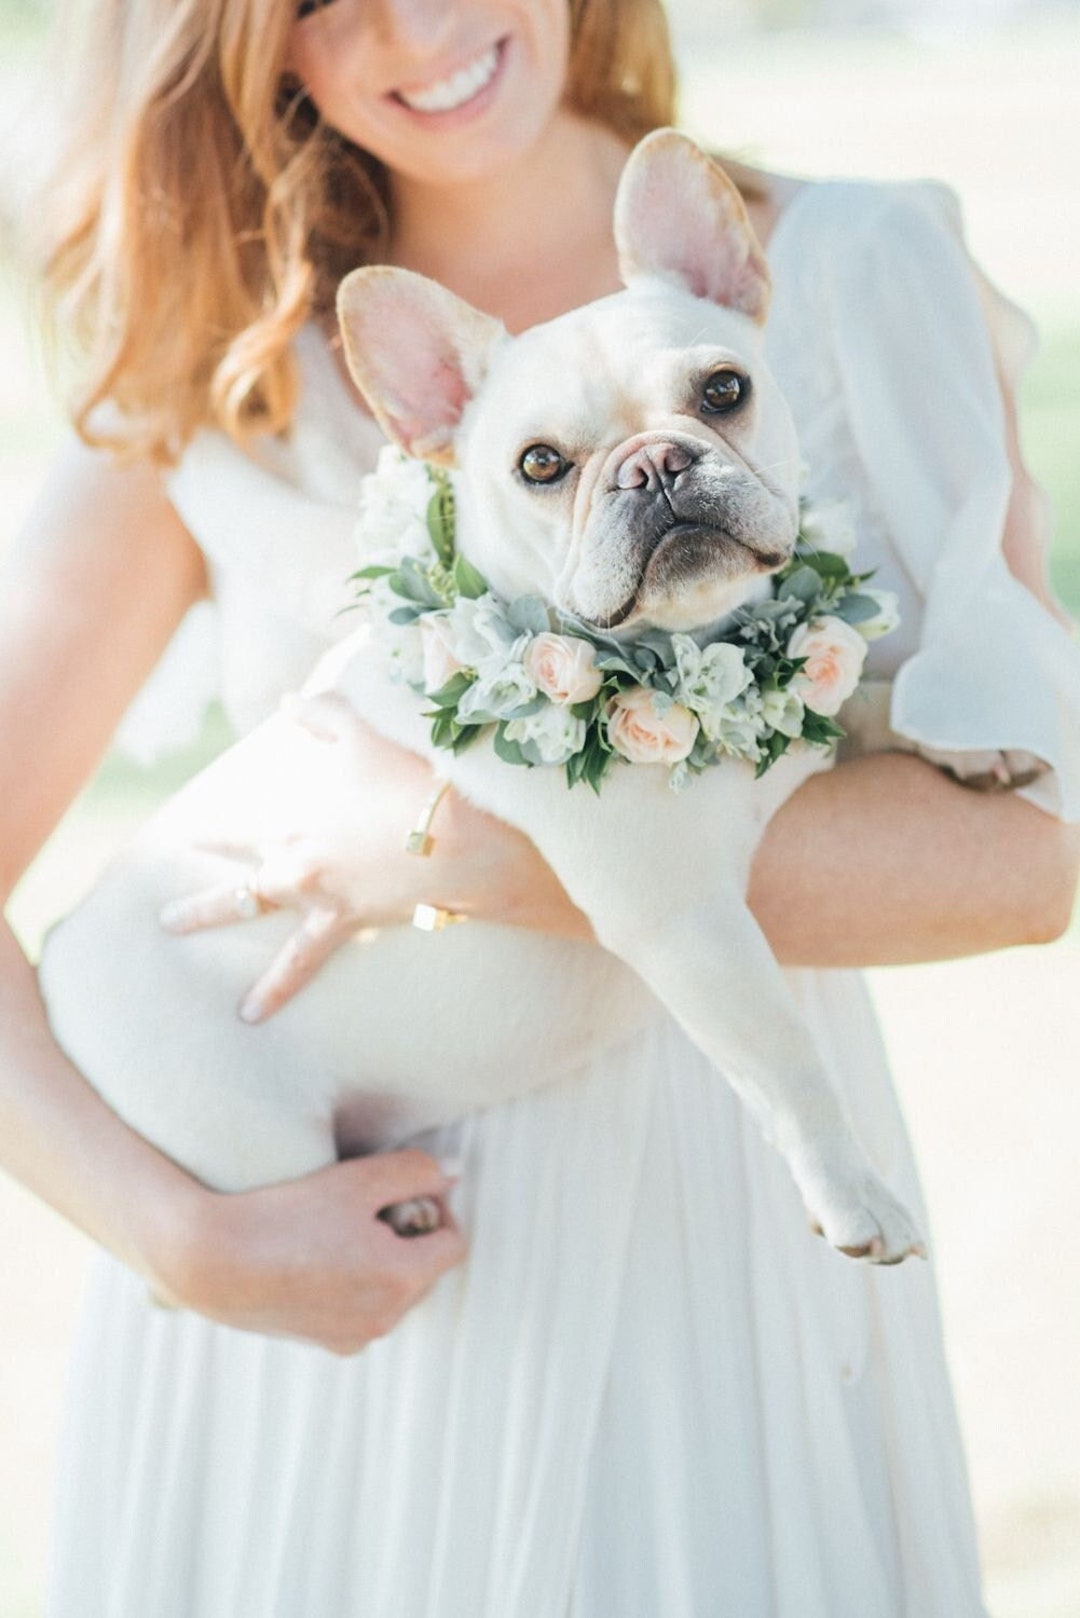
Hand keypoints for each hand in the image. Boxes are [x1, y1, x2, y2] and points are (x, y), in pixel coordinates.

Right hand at [157, 1149, 465, 1353]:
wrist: (209, 1261)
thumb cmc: (286, 1214)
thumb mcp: (358, 1179)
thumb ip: (417, 1172)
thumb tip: (457, 1174)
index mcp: (401, 1279)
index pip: (452, 1243)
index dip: (434, 1208)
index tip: (400, 1190)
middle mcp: (385, 1319)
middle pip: (424, 1269)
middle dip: (408, 1235)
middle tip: (365, 1208)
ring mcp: (354, 1337)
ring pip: (393, 1290)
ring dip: (381, 1261)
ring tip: (336, 1232)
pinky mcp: (325, 1343)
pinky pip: (361, 1310)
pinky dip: (353, 1284)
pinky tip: (316, 1258)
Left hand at [160, 694, 588, 1020]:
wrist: (459, 836)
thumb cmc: (414, 777)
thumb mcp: (364, 730)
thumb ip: (322, 714)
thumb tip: (288, 702)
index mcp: (298, 816)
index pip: (246, 825)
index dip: (219, 833)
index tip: (189, 840)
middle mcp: (297, 859)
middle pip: (242, 881)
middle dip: (205, 901)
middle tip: (168, 921)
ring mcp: (319, 894)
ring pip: (256, 916)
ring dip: (217, 931)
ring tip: (188, 955)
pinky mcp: (348, 921)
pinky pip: (302, 962)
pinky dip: (276, 987)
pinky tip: (251, 1012)